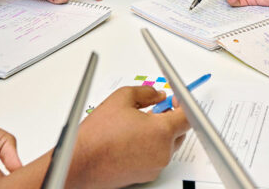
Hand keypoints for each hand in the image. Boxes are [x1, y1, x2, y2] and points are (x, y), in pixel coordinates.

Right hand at [67, 85, 189, 188]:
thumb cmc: (97, 136)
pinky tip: (131, 140)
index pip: (188, 116)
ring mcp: (155, 166)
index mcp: (162, 131)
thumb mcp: (122, 98)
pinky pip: (156, 158)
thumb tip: (158, 94)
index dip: (183, 105)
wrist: (80, 162)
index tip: (175, 101)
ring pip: (167, 146)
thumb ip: (146, 92)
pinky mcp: (146, 176)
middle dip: (169, 119)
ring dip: (158, 134)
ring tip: (136, 126)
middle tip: (154, 110)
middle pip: (179, 132)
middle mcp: (163, 152)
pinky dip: (149, 147)